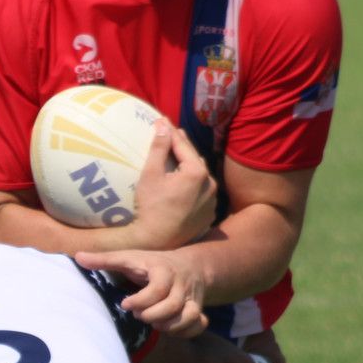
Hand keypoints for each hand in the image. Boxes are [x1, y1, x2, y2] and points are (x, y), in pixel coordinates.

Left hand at [75, 248, 208, 337]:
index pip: (158, 288)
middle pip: (173, 304)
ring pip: (189, 315)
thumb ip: (104, 259)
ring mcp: (192, 297)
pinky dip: (185, 331)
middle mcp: (181, 283)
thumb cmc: (150, 263)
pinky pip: (199, 324)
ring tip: (151, 323)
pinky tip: (168, 329)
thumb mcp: (128, 258)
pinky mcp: (197, 308)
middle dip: (152, 314)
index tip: (125, 304)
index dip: (141, 300)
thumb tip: (77, 258)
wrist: (188, 265)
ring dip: (169, 325)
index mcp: (163, 269)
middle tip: (137, 315)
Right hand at [130, 124, 216, 248]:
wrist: (157, 242)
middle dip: (182, 147)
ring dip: (189, 166)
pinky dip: (193, 185)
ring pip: (200, 176)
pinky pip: (202, 193)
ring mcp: (212, 201)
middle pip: (195, 159)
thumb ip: (159, 148)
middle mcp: (210, 185)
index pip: (183, 145)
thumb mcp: (151, 175)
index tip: (162, 121)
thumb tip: (163, 125)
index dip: (171, 132)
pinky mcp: (209, 214)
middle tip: (169, 136)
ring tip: (176, 158)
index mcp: (198, 172)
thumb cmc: (150, 207)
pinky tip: (181, 183)